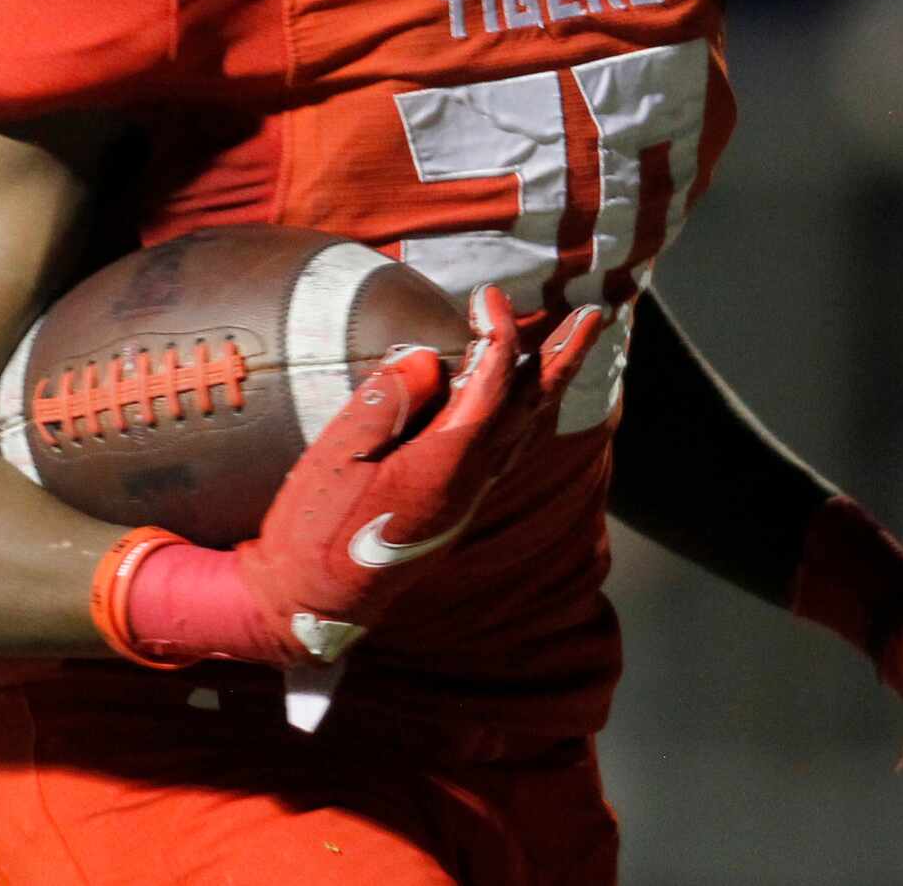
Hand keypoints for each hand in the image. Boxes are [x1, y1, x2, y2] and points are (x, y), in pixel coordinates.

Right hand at [234, 285, 601, 663]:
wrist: (310, 606)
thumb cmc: (314, 530)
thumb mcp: (334, 457)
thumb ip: (383, 401)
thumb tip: (425, 358)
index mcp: (443, 464)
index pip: (493, 385)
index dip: (497, 332)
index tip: (485, 295)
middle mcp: (470, 482)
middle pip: (531, 409)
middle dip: (562, 357)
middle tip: (592, 316)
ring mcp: (467, 498)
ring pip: (525, 429)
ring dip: (550, 382)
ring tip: (569, 346)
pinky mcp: (455, 507)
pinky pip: (508, 448)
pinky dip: (524, 411)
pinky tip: (521, 400)